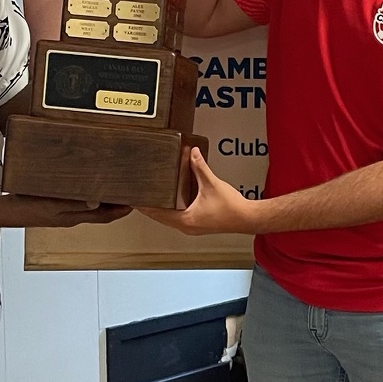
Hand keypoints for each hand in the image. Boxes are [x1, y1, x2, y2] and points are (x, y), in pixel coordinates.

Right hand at [0, 195, 130, 228]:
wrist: (5, 211)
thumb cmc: (27, 209)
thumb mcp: (54, 205)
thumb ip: (75, 203)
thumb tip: (97, 202)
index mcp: (73, 217)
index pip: (104, 217)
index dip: (121, 211)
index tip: (135, 203)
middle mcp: (71, 216)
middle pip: (100, 212)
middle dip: (115, 203)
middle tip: (128, 191)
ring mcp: (62, 211)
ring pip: (89, 206)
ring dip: (102, 198)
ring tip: (111, 186)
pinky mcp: (54, 205)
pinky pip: (76, 200)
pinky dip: (86, 193)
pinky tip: (84, 184)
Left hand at [139, 149, 256, 233]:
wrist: (247, 218)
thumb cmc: (232, 208)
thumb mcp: (211, 183)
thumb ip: (200, 167)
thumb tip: (192, 153)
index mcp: (186, 220)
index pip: (158, 214)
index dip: (146, 206)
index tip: (135, 201)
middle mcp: (187, 227)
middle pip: (161, 218)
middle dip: (150, 208)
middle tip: (138, 199)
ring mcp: (193, 227)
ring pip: (170, 220)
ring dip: (160, 211)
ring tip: (151, 201)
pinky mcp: (199, 225)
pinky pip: (179, 220)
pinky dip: (171, 212)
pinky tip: (172, 204)